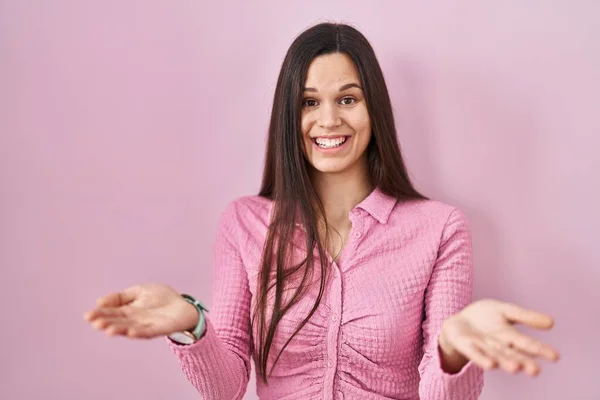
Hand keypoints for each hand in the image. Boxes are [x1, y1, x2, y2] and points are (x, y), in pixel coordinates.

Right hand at [84, 283, 199, 338]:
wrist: (182, 305)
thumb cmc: (160, 298)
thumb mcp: (138, 291)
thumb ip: (120, 296)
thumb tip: (99, 302)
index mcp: (127, 311)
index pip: (110, 312)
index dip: (99, 314)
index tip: (88, 315)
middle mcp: (133, 320)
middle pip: (117, 322)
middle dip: (106, 322)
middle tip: (95, 322)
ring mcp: (145, 326)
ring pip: (129, 329)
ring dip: (119, 329)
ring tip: (108, 329)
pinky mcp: (157, 330)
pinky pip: (146, 333)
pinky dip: (138, 333)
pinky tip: (130, 332)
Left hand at [439, 299, 559, 375]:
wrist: (460, 320)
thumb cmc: (486, 318)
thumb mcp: (507, 311)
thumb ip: (526, 317)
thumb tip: (552, 322)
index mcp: (510, 337)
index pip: (527, 344)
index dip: (540, 350)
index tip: (556, 357)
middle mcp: (498, 346)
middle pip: (512, 354)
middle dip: (523, 362)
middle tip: (535, 370)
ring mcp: (482, 347)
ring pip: (495, 356)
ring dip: (504, 362)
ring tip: (515, 368)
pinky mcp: (466, 345)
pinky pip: (474, 353)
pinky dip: (482, 359)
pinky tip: (490, 365)